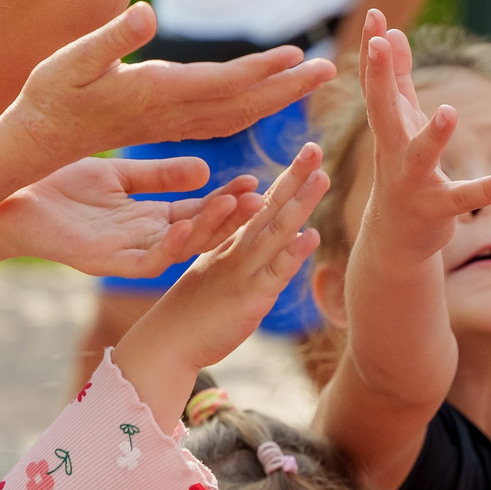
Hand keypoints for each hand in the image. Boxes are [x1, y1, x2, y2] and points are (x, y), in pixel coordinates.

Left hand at [0, 155, 261, 278]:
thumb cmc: (61, 187)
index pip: (202, 210)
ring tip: (240, 206)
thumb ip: (161, 174)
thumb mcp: (121, 177)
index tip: (259, 182)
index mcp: (150, 219)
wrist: (13, 200)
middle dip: (235, 218)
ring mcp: (129, 255)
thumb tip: (206, 167)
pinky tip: (189, 224)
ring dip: (213, 228)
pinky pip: (149, 259)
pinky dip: (172, 244)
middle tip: (268, 199)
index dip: (231, 199)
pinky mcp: (109, 264)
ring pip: (183, 247)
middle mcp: (146, 241)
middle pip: (202, 231)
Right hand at [11, 3, 334, 167]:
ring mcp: (171, 123)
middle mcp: (171, 113)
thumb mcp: (72, 60)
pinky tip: (270, 99)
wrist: (36, 139)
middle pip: (242, 102)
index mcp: (155, 93)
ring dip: (278, 97)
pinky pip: (222, 121)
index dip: (260, 70)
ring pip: (237, 114)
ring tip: (312, 78)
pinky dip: (253, 109)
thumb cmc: (49, 95)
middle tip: (330, 69)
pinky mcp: (167, 125)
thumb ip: (111, 38)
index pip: (220, 83)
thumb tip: (145, 13)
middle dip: (287, 86)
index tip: (297, 56)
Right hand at [113, 144, 327, 420]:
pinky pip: (274, 272)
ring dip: (299, 204)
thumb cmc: (194, 310)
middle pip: (270, 207)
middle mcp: (237, 249)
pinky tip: (311, 235)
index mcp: (231, 241)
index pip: (263, 203)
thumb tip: (282, 237)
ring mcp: (243, 270)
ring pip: (275, 232)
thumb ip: (246, 253)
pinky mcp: (249, 296)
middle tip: (314, 148)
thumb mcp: (220, 272)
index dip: (287, 178)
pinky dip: (292, 254)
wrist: (168, 341)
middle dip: (294, 176)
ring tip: (322, 177)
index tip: (308, 151)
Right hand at [354, 15, 490, 260]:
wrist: (393, 239)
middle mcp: (393, 152)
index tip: (375, 15)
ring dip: (433, 136)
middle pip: (382, 112)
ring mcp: (413, 181)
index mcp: (388, 129)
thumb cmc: (399, 172)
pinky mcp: (438, 209)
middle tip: (379, 44)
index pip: (376, 85)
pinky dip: (487, 189)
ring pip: (421, 156)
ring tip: (449, 111)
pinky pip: (464, 197)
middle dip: (379, 78)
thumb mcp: (398, 124)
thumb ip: (397, 80)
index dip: (375, 52)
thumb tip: (394, 33)